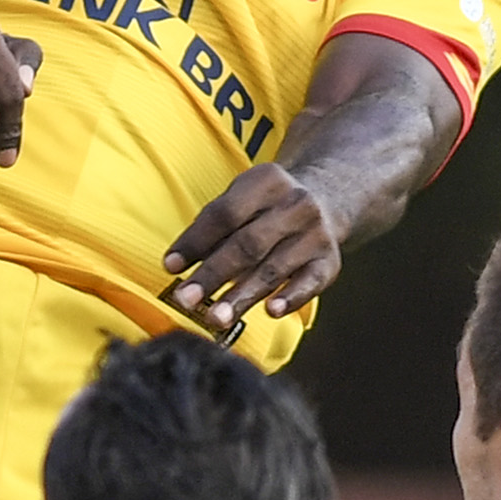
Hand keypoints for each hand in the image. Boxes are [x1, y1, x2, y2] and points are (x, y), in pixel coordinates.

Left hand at [160, 161, 352, 333]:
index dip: (195, 241)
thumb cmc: (266, 208)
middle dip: (213, 274)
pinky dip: (291, 298)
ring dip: (242, 296)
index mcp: (266, 181)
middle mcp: (295, 205)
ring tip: (215, 317)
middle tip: (185, 299)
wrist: (326, 198)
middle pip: (248, 244)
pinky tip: (271, 312)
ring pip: (273, 269)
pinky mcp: (329, 261)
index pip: (224, 213)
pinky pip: (310, 283)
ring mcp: (316, 234)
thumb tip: (176, 267)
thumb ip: (212, 229)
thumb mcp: (242, 200)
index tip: (170, 266)